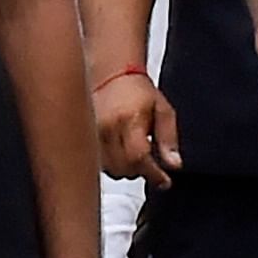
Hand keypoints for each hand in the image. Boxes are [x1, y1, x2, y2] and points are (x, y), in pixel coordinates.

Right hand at [94, 69, 180, 186]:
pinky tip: (120, 153)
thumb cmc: (138, 91)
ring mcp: (91, 134)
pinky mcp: (83, 138)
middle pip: (124, 168)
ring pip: (110, 169)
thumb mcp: (163, 111)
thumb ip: (169, 139)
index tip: (164, 181)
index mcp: (129, 120)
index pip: (139, 158)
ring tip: (134, 155)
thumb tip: (173, 164)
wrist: (111, 76)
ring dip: (126, 169)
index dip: (153, 174)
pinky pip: (98, 163)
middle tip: (151, 163)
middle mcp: (106, 129)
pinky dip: (112, 164)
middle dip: (141, 171)